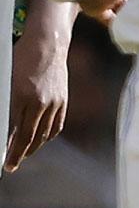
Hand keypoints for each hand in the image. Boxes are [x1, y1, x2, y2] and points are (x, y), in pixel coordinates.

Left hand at [6, 0, 70, 172]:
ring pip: (45, 134)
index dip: (11, 152)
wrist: (48, 42)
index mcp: (23, 98)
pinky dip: (47, 136)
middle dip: (21, 154)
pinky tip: (40, 139)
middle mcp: (41, 103)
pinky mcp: (63, 99)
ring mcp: (55, 102)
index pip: (16, 134)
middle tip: (12, 165)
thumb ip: (6, 105)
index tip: (6, 164)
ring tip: (24, 153)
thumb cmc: (21, 57)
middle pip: (31, 138)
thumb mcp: (6, 80)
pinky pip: (56, 125)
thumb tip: (3, 123)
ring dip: (34, 147)